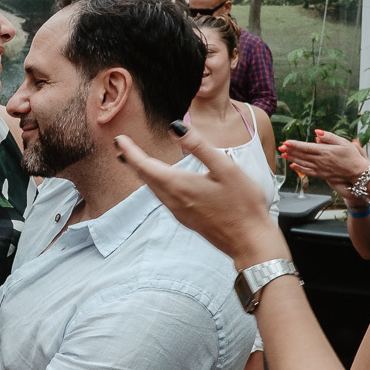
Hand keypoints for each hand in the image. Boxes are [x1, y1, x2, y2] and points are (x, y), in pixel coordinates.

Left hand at [113, 130, 287, 268]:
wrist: (250, 242)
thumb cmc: (243, 204)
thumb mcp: (225, 168)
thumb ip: (199, 146)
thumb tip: (175, 127)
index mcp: (179, 185)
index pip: (145, 165)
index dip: (130, 151)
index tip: (119, 140)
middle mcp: (173, 201)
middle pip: (145, 178)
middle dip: (132, 161)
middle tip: (121, 147)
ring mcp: (179, 212)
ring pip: (153, 189)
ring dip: (142, 173)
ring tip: (135, 160)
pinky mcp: (187, 219)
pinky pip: (163, 198)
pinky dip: (155, 184)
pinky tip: (160, 181)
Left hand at [280, 131, 369, 195]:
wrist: (358, 173)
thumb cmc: (353, 156)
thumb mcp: (344, 143)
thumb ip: (329, 137)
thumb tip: (317, 132)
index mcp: (325, 151)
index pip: (306, 147)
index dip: (294, 145)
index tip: (286, 142)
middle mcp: (320, 160)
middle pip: (302, 155)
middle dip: (290, 151)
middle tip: (280, 148)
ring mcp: (320, 169)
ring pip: (302, 163)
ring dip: (292, 159)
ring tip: (284, 155)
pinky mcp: (322, 175)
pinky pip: (308, 172)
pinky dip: (299, 168)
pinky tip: (293, 166)